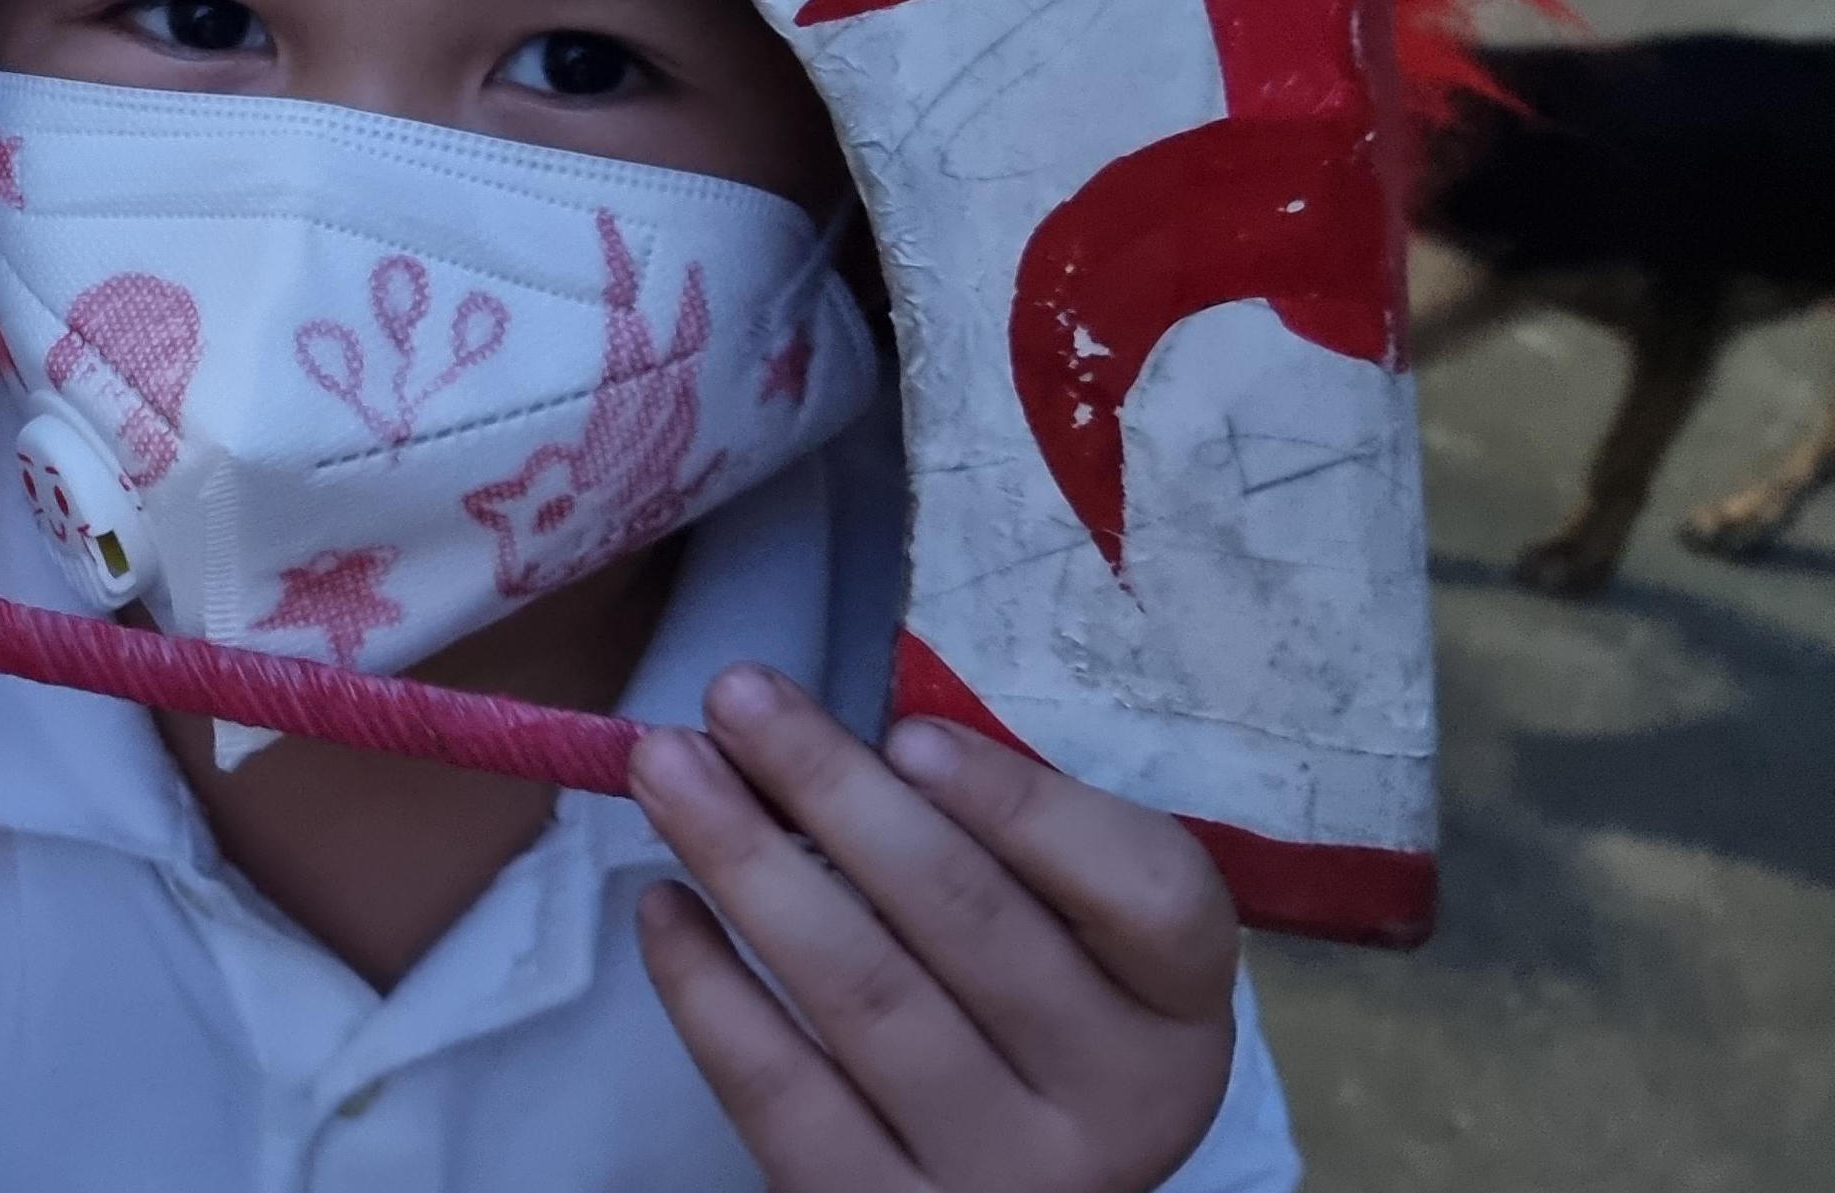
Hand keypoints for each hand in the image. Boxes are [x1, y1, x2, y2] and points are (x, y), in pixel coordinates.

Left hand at [630, 665, 1239, 1192]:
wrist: (1001, 1190)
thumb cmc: (1022, 1013)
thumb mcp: (1067, 933)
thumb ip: (1004, 844)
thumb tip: (854, 741)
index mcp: (1176, 1007)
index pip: (1144, 894)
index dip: (1023, 807)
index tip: (905, 732)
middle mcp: (1115, 1106)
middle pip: (968, 922)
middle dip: (834, 791)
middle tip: (734, 696)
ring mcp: (1001, 1177)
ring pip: (863, 995)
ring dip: (747, 862)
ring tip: (667, 769)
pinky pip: (779, 1091)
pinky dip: (707, 986)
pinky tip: (663, 905)